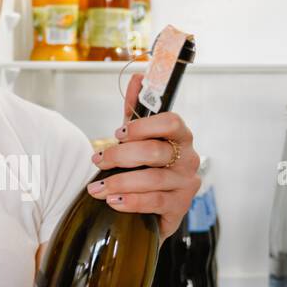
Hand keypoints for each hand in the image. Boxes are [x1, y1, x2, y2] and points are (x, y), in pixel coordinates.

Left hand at [85, 72, 200, 239]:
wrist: (151, 210)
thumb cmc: (146, 169)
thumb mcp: (138, 139)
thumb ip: (136, 110)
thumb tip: (137, 77)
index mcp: (181, 137)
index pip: (171, 122)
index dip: (143, 125)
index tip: (118, 132)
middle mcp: (189, 159)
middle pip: (155, 151)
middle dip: (120, 155)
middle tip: (98, 161)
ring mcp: (187, 184)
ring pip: (152, 178)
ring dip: (119, 182)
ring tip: (97, 188)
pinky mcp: (180, 207)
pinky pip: (154, 201)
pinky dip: (131, 201)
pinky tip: (113, 201)